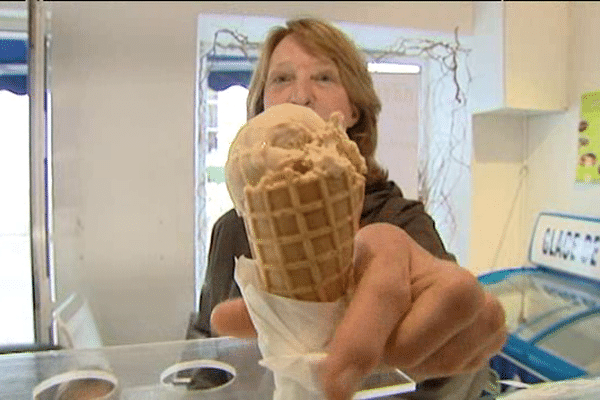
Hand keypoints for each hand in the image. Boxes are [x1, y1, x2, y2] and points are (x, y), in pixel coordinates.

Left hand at [211, 222, 506, 399]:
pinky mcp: (494, 319)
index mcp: (386, 246)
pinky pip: (462, 366)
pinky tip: (424, 345)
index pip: (379, 294)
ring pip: (436, 358)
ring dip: (407, 363)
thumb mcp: (320, 287)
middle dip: (379, 358)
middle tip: (363, 355)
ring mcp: (474, 292)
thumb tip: (218, 319)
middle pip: (410, 337)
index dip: (356, 341)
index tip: (333, 385)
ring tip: (394, 340)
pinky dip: (436, 367)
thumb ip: (272, 308)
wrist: (413, 277)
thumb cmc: (357, 282)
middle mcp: (438, 264)